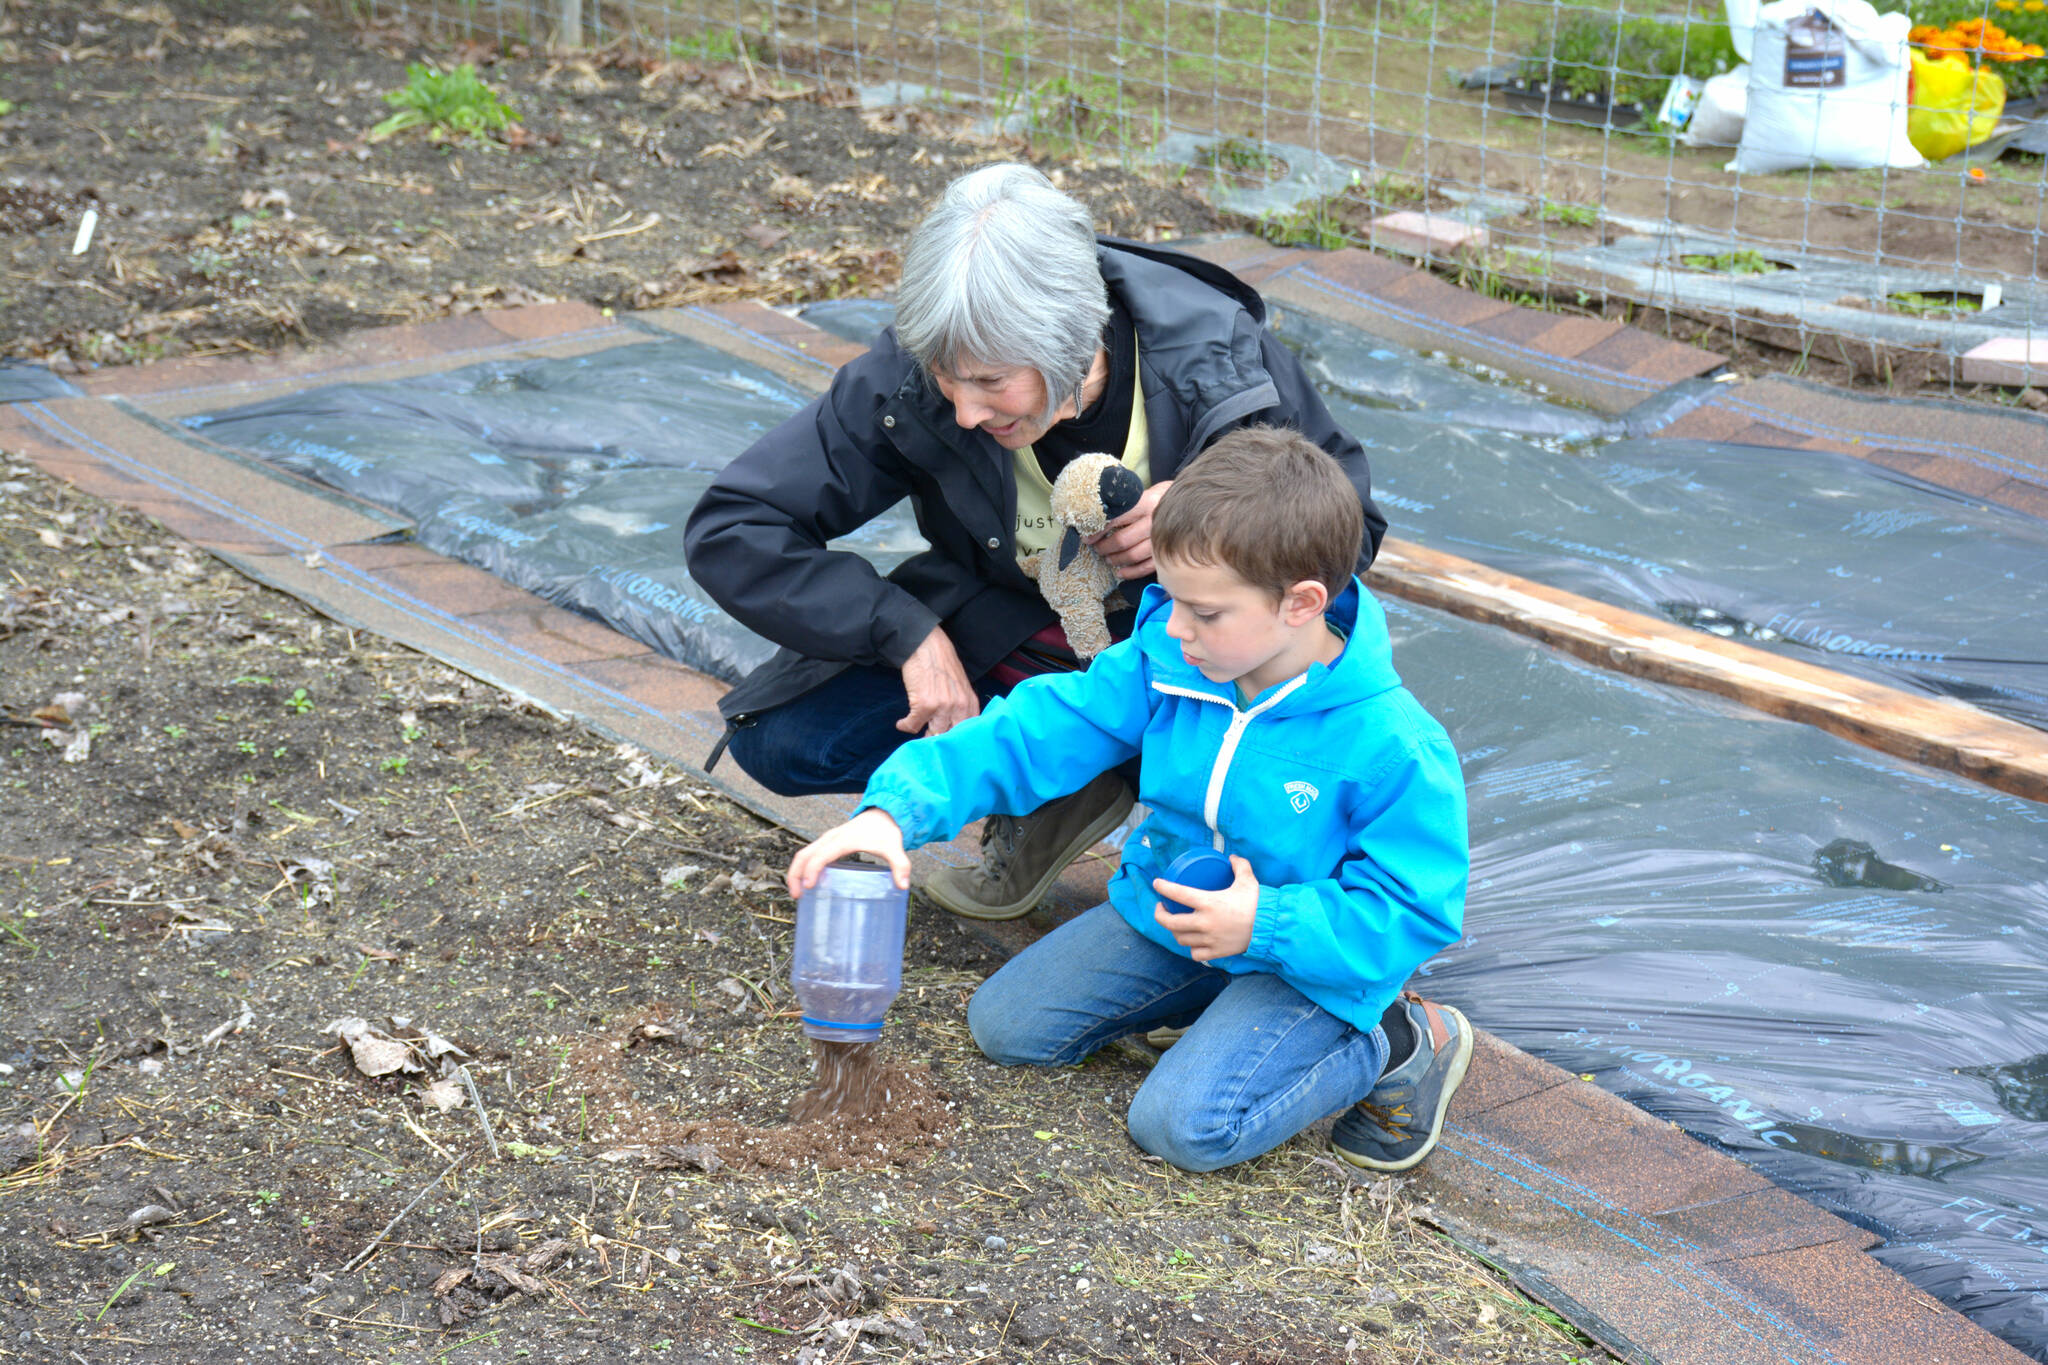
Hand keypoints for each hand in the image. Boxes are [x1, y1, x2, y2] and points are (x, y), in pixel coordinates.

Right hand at [786, 807, 911, 895]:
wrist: (883, 813)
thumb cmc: (885, 830)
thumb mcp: (894, 847)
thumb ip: (900, 865)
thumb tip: (903, 886)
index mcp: (843, 840)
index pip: (820, 855)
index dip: (812, 870)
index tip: (809, 887)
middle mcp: (830, 839)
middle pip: (803, 854)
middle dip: (795, 874)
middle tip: (797, 896)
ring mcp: (827, 840)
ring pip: (803, 854)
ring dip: (796, 872)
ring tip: (798, 893)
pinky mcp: (828, 843)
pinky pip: (809, 854)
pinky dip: (803, 868)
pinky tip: (808, 883)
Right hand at [897, 624, 979, 736]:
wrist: (925, 645)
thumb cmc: (941, 663)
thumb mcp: (960, 685)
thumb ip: (961, 706)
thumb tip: (953, 729)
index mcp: (969, 702)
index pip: (968, 732)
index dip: (956, 741)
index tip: (947, 745)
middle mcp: (959, 706)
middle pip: (950, 737)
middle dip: (939, 741)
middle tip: (929, 740)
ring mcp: (942, 707)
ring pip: (933, 734)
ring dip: (922, 735)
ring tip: (916, 729)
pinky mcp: (924, 705)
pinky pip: (912, 725)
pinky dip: (905, 725)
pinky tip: (902, 723)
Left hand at [1086, 479, 1170, 580]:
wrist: (1190, 502)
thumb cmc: (1160, 498)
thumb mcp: (1143, 494)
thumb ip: (1125, 505)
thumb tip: (1097, 518)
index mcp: (1145, 503)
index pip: (1116, 519)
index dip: (1098, 531)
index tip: (1087, 537)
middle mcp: (1154, 522)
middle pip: (1122, 540)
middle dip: (1104, 547)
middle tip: (1096, 548)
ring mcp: (1162, 539)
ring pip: (1132, 556)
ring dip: (1116, 559)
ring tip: (1107, 558)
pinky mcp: (1167, 553)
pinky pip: (1146, 567)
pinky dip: (1131, 572)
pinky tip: (1120, 572)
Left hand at [1151, 854, 1257, 961]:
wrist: (1271, 927)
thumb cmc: (1257, 903)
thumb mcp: (1248, 880)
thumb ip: (1239, 866)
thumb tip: (1232, 857)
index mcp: (1209, 903)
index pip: (1178, 893)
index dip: (1164, 887)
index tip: (1157, 884)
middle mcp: (1205, 923)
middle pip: (1170, 922)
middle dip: (1160, 914)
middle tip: (1162, 908)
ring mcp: (1209, 939)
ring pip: (1180, 939)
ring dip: (1174, 931)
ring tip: (1175, 924)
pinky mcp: (1216, 952)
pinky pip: (1196, 954)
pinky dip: (1191, 949)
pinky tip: (1192, 943)